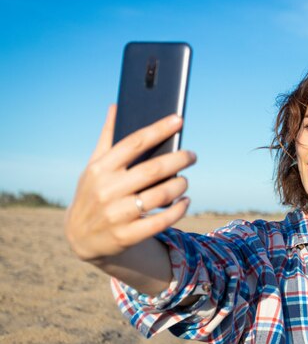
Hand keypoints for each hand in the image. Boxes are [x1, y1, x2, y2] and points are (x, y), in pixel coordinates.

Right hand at [64, 104, 196, 261]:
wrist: (80, 238)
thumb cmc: (93, 193)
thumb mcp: (94, 167)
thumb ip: (107, 138)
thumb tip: (116, 106)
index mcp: (100, 169)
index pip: (134, 143)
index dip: (159, 129)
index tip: (178, 120)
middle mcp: (107, 190)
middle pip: (153, 169)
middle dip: (179, 160)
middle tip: (192, 155)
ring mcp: (116, 214)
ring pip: (161, 195)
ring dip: (180, 185)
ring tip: (185, 180)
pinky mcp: (126, 236)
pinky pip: (161, 221)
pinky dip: (178, 210)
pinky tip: (185, 201)